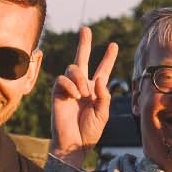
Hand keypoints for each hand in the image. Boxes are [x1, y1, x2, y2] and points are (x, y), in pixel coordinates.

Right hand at [51, 29, 116, 167]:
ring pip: (73, 68)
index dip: (108, 58)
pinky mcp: (57, 92)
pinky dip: (71, 85)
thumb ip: (104, 95)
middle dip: (84, 44)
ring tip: (84, 94)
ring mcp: (69, 87)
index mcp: (95, 89)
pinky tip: (75, 96)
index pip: (102, 70)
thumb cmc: (90, 131)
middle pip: (82, 59)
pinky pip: (63, 79)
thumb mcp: (103, 113)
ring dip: (80, 79)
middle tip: (86, 29)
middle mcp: (82, 85)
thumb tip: (99, 78)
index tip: (114, 45)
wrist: (74, 142)